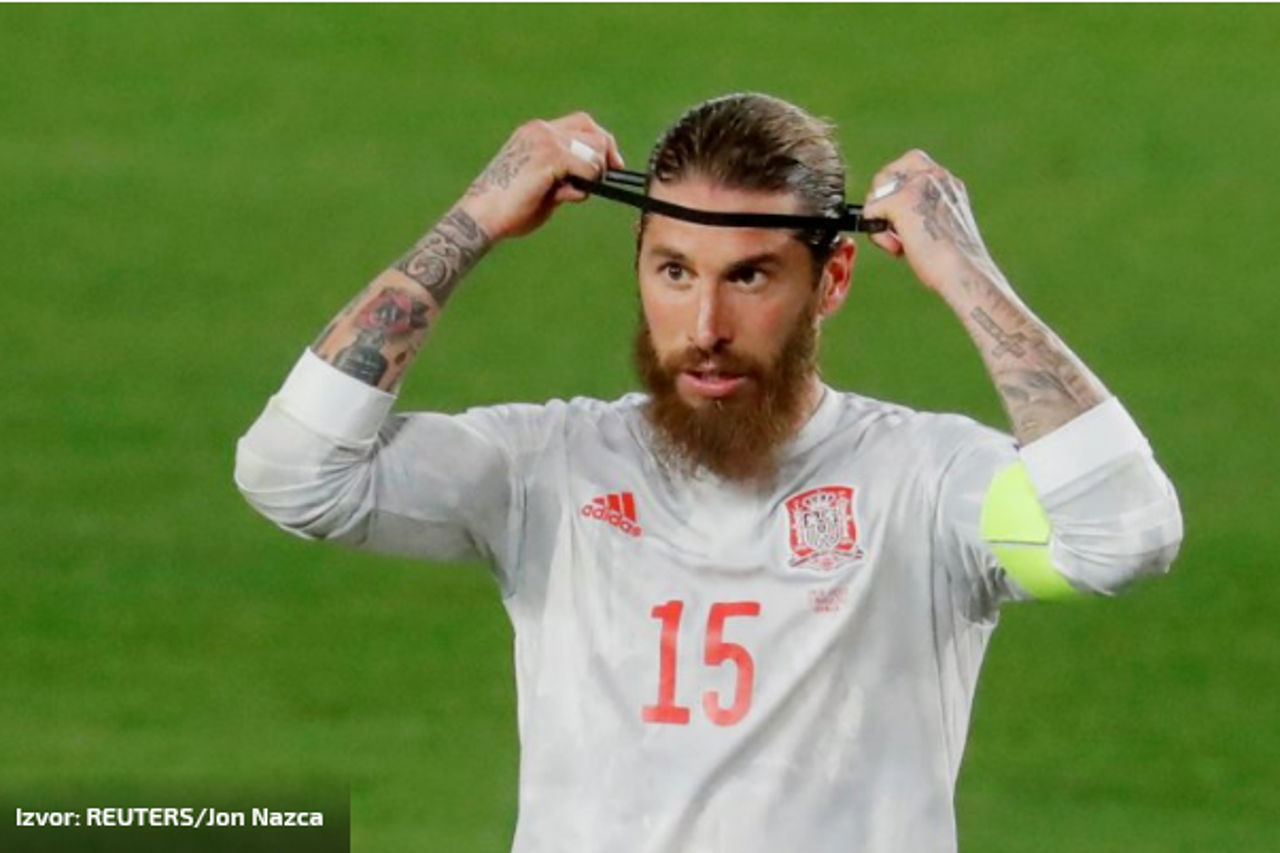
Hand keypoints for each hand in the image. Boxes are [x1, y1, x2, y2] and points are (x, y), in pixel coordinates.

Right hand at [456, 112, 624, 242]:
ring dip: (593, 174)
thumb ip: (566, 179)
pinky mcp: (550, 156)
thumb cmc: (509, 209)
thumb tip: (590, 183)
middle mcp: (542, 130)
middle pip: (594, 131)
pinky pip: (588, 167)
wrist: (483, 215)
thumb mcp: (544, 188)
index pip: (582, 122)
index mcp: (536, 133)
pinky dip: (586, 184)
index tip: (613, 165)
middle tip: (604, 181)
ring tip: (572, 193)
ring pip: (594, 150)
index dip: (601, 142)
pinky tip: (568, 196)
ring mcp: (546, 140)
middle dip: (606, 156)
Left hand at [861, 150, 997, 296]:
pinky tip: (898, 250)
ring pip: (876, 193)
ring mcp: (918, 185)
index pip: (910, 163)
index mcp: (948, 182)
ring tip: (900, 245)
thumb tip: (888, 213)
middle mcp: (936, 176)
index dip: (895, 187)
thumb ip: (922, 211)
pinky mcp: (902, 200)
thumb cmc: (954, 262)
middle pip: (886, 175)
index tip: (899, 216)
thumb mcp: (941, 225)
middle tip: (894, 232)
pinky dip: (877, 235)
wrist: (964, 273)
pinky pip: (870, 211)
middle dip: (881, 204)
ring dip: (879, 222)